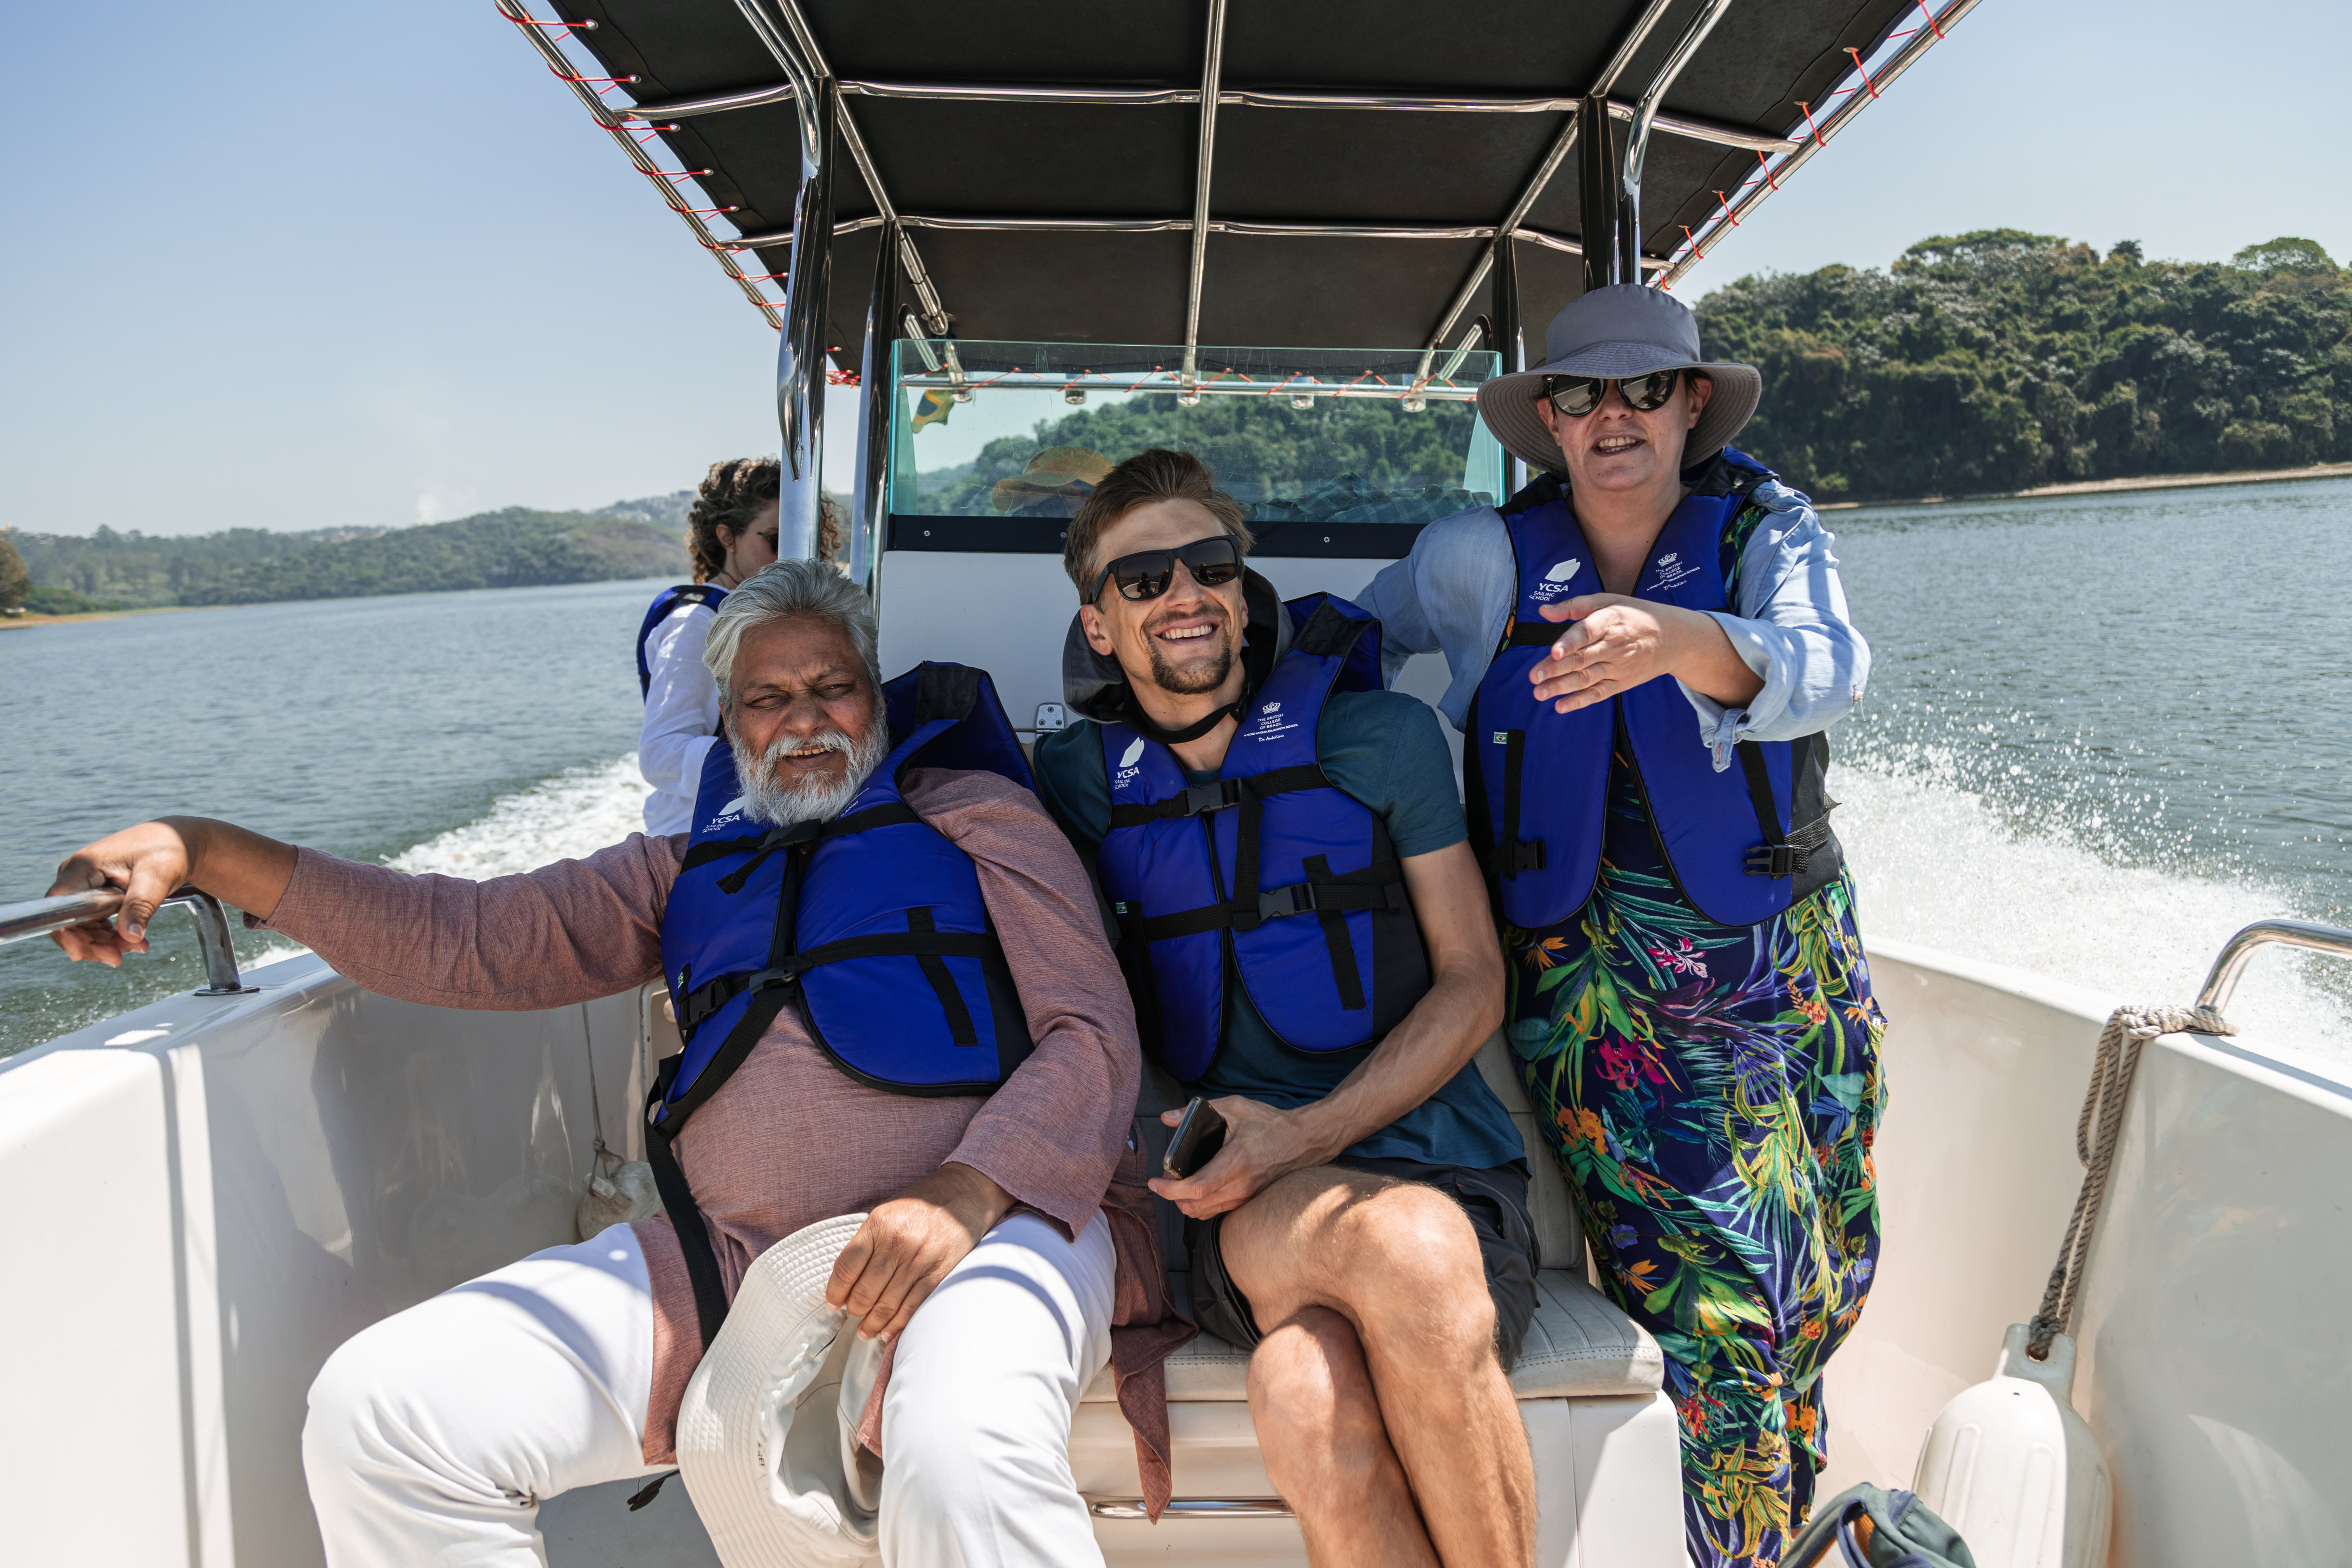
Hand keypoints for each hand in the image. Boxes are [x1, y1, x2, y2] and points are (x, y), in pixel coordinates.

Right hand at [46, 820, 197, 965]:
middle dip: (92, 944)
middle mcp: (77, 875)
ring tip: (138, 948)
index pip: (59, 905)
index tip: (79, 954)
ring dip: (106, 942)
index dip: (65, 932)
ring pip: (82, 925)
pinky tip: (134, 942)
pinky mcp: (95, 893)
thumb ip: (140, 906)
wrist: (177, 841)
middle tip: (118, 959)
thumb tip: (130, 937)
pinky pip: (94, 922)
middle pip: (69, 921)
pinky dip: (113, 935)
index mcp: (84, 866)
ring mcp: (84, 885)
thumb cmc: (167, 851)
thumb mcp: (157, 878)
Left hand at [825, 1162, 1012, 1340]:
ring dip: (873, 1323)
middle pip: (864, 1290)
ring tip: (866, 1331)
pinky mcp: (937, 1273)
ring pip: (887, 1303)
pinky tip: (888, 1332)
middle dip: (854, 1310)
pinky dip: (898, 1324)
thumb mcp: (886, 1213)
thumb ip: (867, 1242)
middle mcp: (896, 1243)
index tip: (832, 1303)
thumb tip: (847, 1280)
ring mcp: (918, 1260)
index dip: (835, 1291)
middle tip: (852, 1316)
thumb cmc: (920, 1206)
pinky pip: (912, 1306)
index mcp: (878, 1225)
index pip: (846, 1267)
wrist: (964, 1195)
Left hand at [1147, 1095, 1320, 1219]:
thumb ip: (1197, 1111)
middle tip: (1165, 1181)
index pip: (1196, 1188)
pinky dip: (1201, 1205)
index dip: (1170, 1190)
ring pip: (1205, 1213)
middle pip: (1195, 1206)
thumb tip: (1167, 1117)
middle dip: (1173, 1197)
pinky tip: (1198, 1189)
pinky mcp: (1249, 1201)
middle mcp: (1240, 1185)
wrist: (1304, 1141)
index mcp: (1235, 1162)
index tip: (1155, 1182)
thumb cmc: (1270, 1123)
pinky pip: (1217, 1212)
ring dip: (1186, 1204)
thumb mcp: (1235, 1107)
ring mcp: (1246, 1197)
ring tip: (1178, 1185)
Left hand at [1530, 593, 1710, 712]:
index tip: (1554, 652)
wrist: (1674, 638)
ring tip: (1539, 693)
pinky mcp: (1621, 682)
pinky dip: (1580, 701)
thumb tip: (1544, 611)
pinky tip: (1561, 706)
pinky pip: (1598, 693)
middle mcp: (1613, 646)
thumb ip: (1575, 606)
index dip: (1569, 643)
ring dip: (1561, 687)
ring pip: (1586, 678)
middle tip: (1534, 676)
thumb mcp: (1608, 601)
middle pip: (1581, 659)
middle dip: (1556, 669)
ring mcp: (1618, 666)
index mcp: (1609, 621)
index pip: (1586, 633)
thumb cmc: (1636, 616)